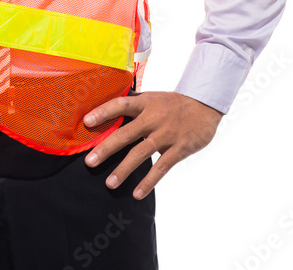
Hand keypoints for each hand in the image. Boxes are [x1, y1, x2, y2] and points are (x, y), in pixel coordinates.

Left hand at [83, 90, 222, 198]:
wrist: (205, 105)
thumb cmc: (173, 103)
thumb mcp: (153, 98)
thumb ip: (134, 106)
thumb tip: (108, 112)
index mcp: (145, 103)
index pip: (121, 104)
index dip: (104, 112)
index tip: (86, 122)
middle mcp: (153, 118)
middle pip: (126, 133)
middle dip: (107, 148)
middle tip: (90, 162)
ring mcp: (166, 134)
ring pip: (141, 153)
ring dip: (124, 169)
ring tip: (110, 183)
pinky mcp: (179, 148)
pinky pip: (162, 167)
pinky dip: (149, 181)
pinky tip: (137, 193)